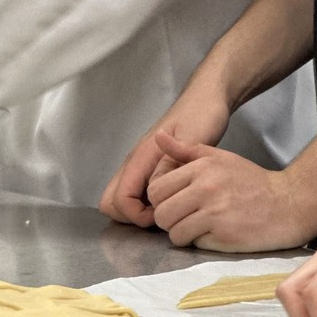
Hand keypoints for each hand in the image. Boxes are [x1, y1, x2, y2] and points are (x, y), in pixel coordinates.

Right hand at [99, 95, 230, 226]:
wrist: (206, 98)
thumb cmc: (200, 115)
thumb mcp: (192, 140)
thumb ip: (170, 165)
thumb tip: (153, 191)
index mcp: (141, 157)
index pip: (119, 199)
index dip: (136, 216)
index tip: (162, 214)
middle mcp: (135, 162)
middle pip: (111, 202)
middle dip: (131, 218)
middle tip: (162, 215)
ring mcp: (140, 165)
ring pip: (121, 198)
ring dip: (139, 213)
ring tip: (170, 208)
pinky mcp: (150, 168)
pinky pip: (136, 194)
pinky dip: (147, 205)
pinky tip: (172, 201)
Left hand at [146, 132, 312, 251]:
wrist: (287, 203)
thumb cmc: (251, 180)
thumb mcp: (218, 156)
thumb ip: (185, 150)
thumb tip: (159, 137)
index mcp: (200, 168)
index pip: (156, 190)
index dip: (160, 200)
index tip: (172, 202)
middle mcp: (205, 189)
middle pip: (161, 213)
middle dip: (167, 219)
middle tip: (182, 217)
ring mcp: (214, 214)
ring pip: (174, 232)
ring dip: (181, 233)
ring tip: (195, 226)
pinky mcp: (225, 236)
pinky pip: (194, 244)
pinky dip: (198, 242)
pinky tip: (212, 233)